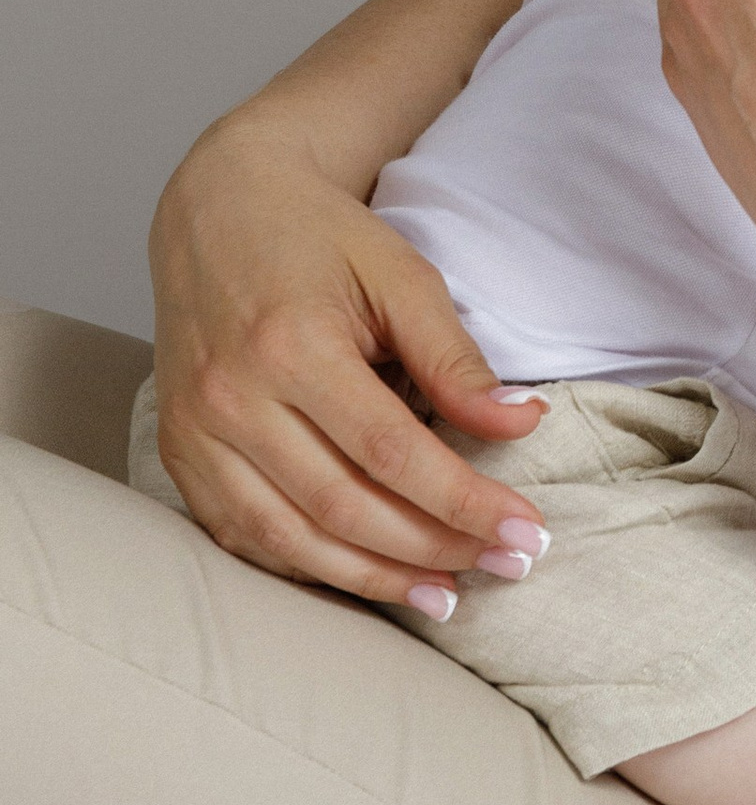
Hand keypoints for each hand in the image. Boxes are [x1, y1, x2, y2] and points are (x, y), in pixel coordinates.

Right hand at [148, 118, 557, 607]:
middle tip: (507, 566)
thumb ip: (456, 359)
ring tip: (446, 594)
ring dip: (375, 578)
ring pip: (291, 538)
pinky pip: (243, 536)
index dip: (465, 504)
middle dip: (435, 549)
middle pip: (345, 507)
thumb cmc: (320, 239)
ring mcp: (196, 433)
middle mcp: (232, 398)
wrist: (219, 210)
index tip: (527, 532)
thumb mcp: (402, 277)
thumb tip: (522, 424)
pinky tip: (367, 577)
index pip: (394, 454)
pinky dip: (308, 566)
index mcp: (291, 346)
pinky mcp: (179, 454)